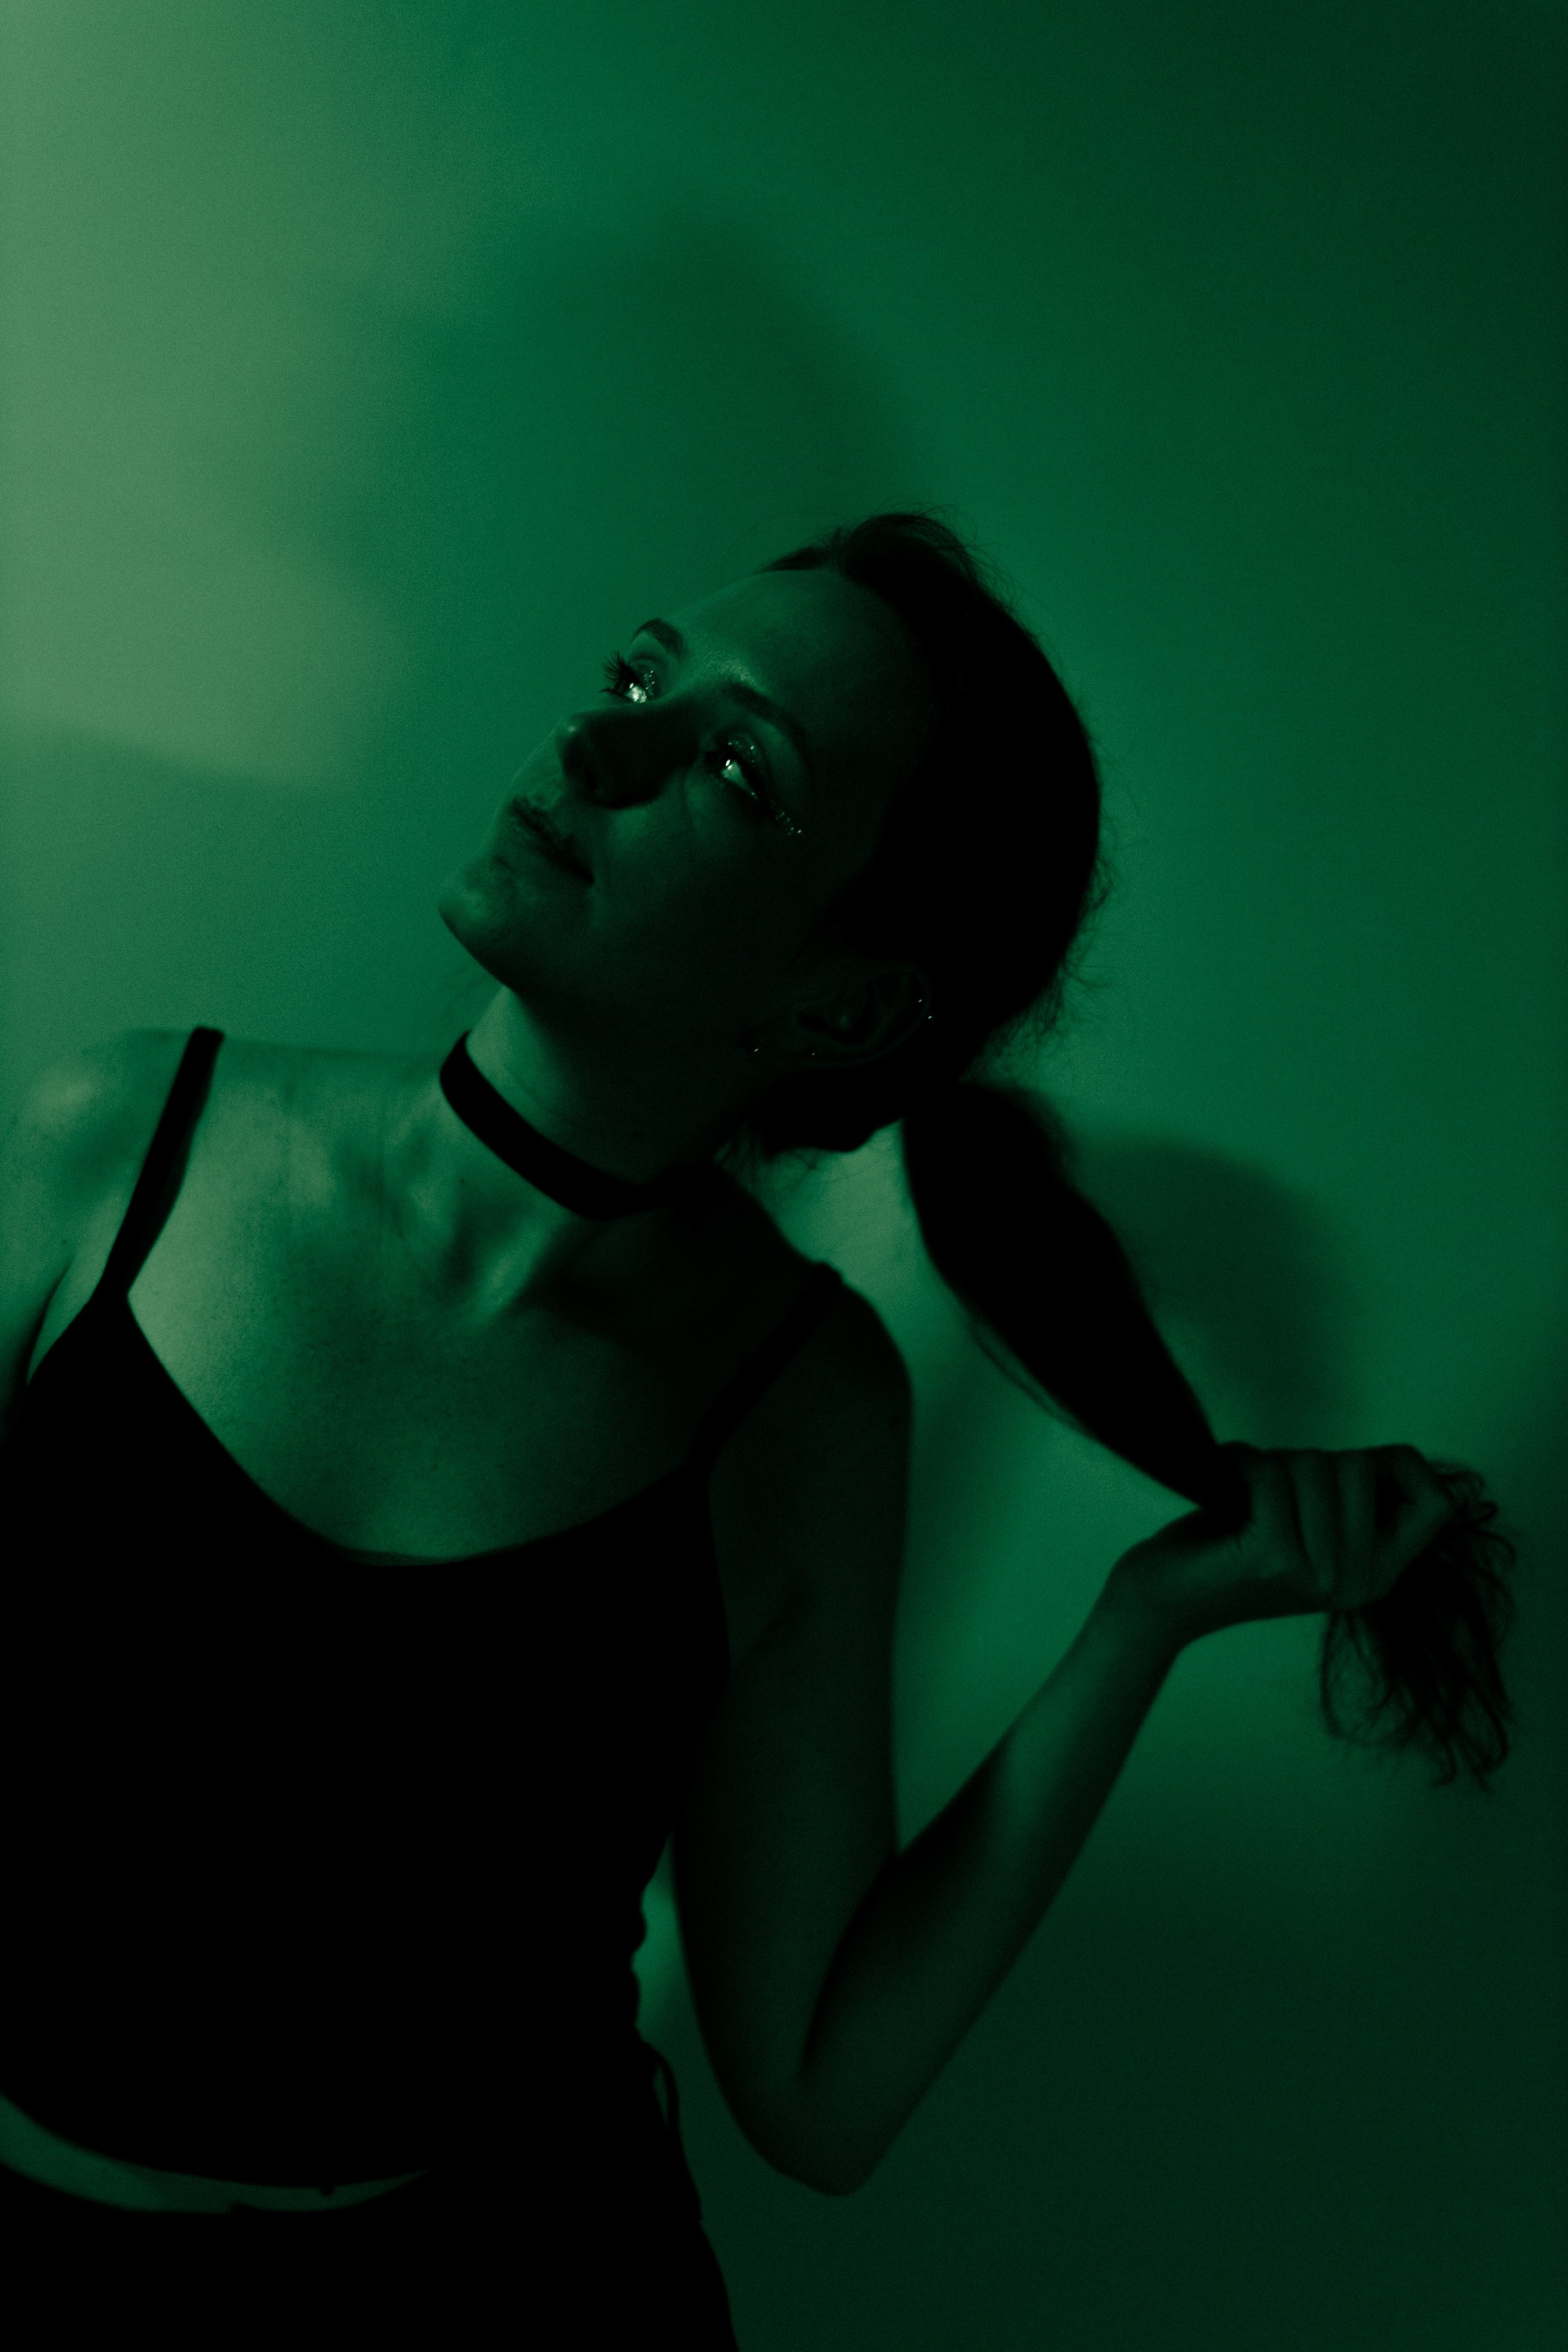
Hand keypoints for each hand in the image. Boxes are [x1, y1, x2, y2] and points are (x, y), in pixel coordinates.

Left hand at [1104, 1442, 1459, 1648]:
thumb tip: (1395, 1458)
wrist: (1162, 1601)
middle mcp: (1358, 1582)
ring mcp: (1319, 1574)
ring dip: (1271, 1463)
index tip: (1347, 1469)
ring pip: (1315, 1465)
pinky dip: (1239, 1462)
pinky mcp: (1274, 1559)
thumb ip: (1352, 1501)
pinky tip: (1223, 1484)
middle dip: (1307, 1461)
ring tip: (1245, 1497)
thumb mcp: (1310, 1529)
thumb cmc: (1230, 1548)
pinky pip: (1270, 1474)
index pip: (1436, 1504)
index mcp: (1377, 1575)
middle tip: (1270, 1493)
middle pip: (1361, 1466)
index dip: (1399, 1467)